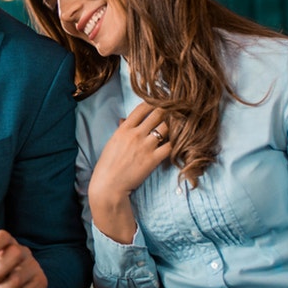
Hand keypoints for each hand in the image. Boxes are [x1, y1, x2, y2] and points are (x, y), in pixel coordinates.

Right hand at [87, 102, 171, 242]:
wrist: (108, 185)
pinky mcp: (153, 159)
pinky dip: (175, 143)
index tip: (162, 101)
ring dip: (174, 126)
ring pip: (167, 128)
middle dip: (169, 110)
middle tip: (177, 110)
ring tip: (180, 125)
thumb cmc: (108, 165)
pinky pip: (170, 146)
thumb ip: (121, 129)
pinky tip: (177, 143)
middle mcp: (136, 134)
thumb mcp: (112, 143)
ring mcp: (145, 146)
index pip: (142, 107)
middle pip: (158, 113)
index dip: (154, 102)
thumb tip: (124, 119)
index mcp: (124, 129)